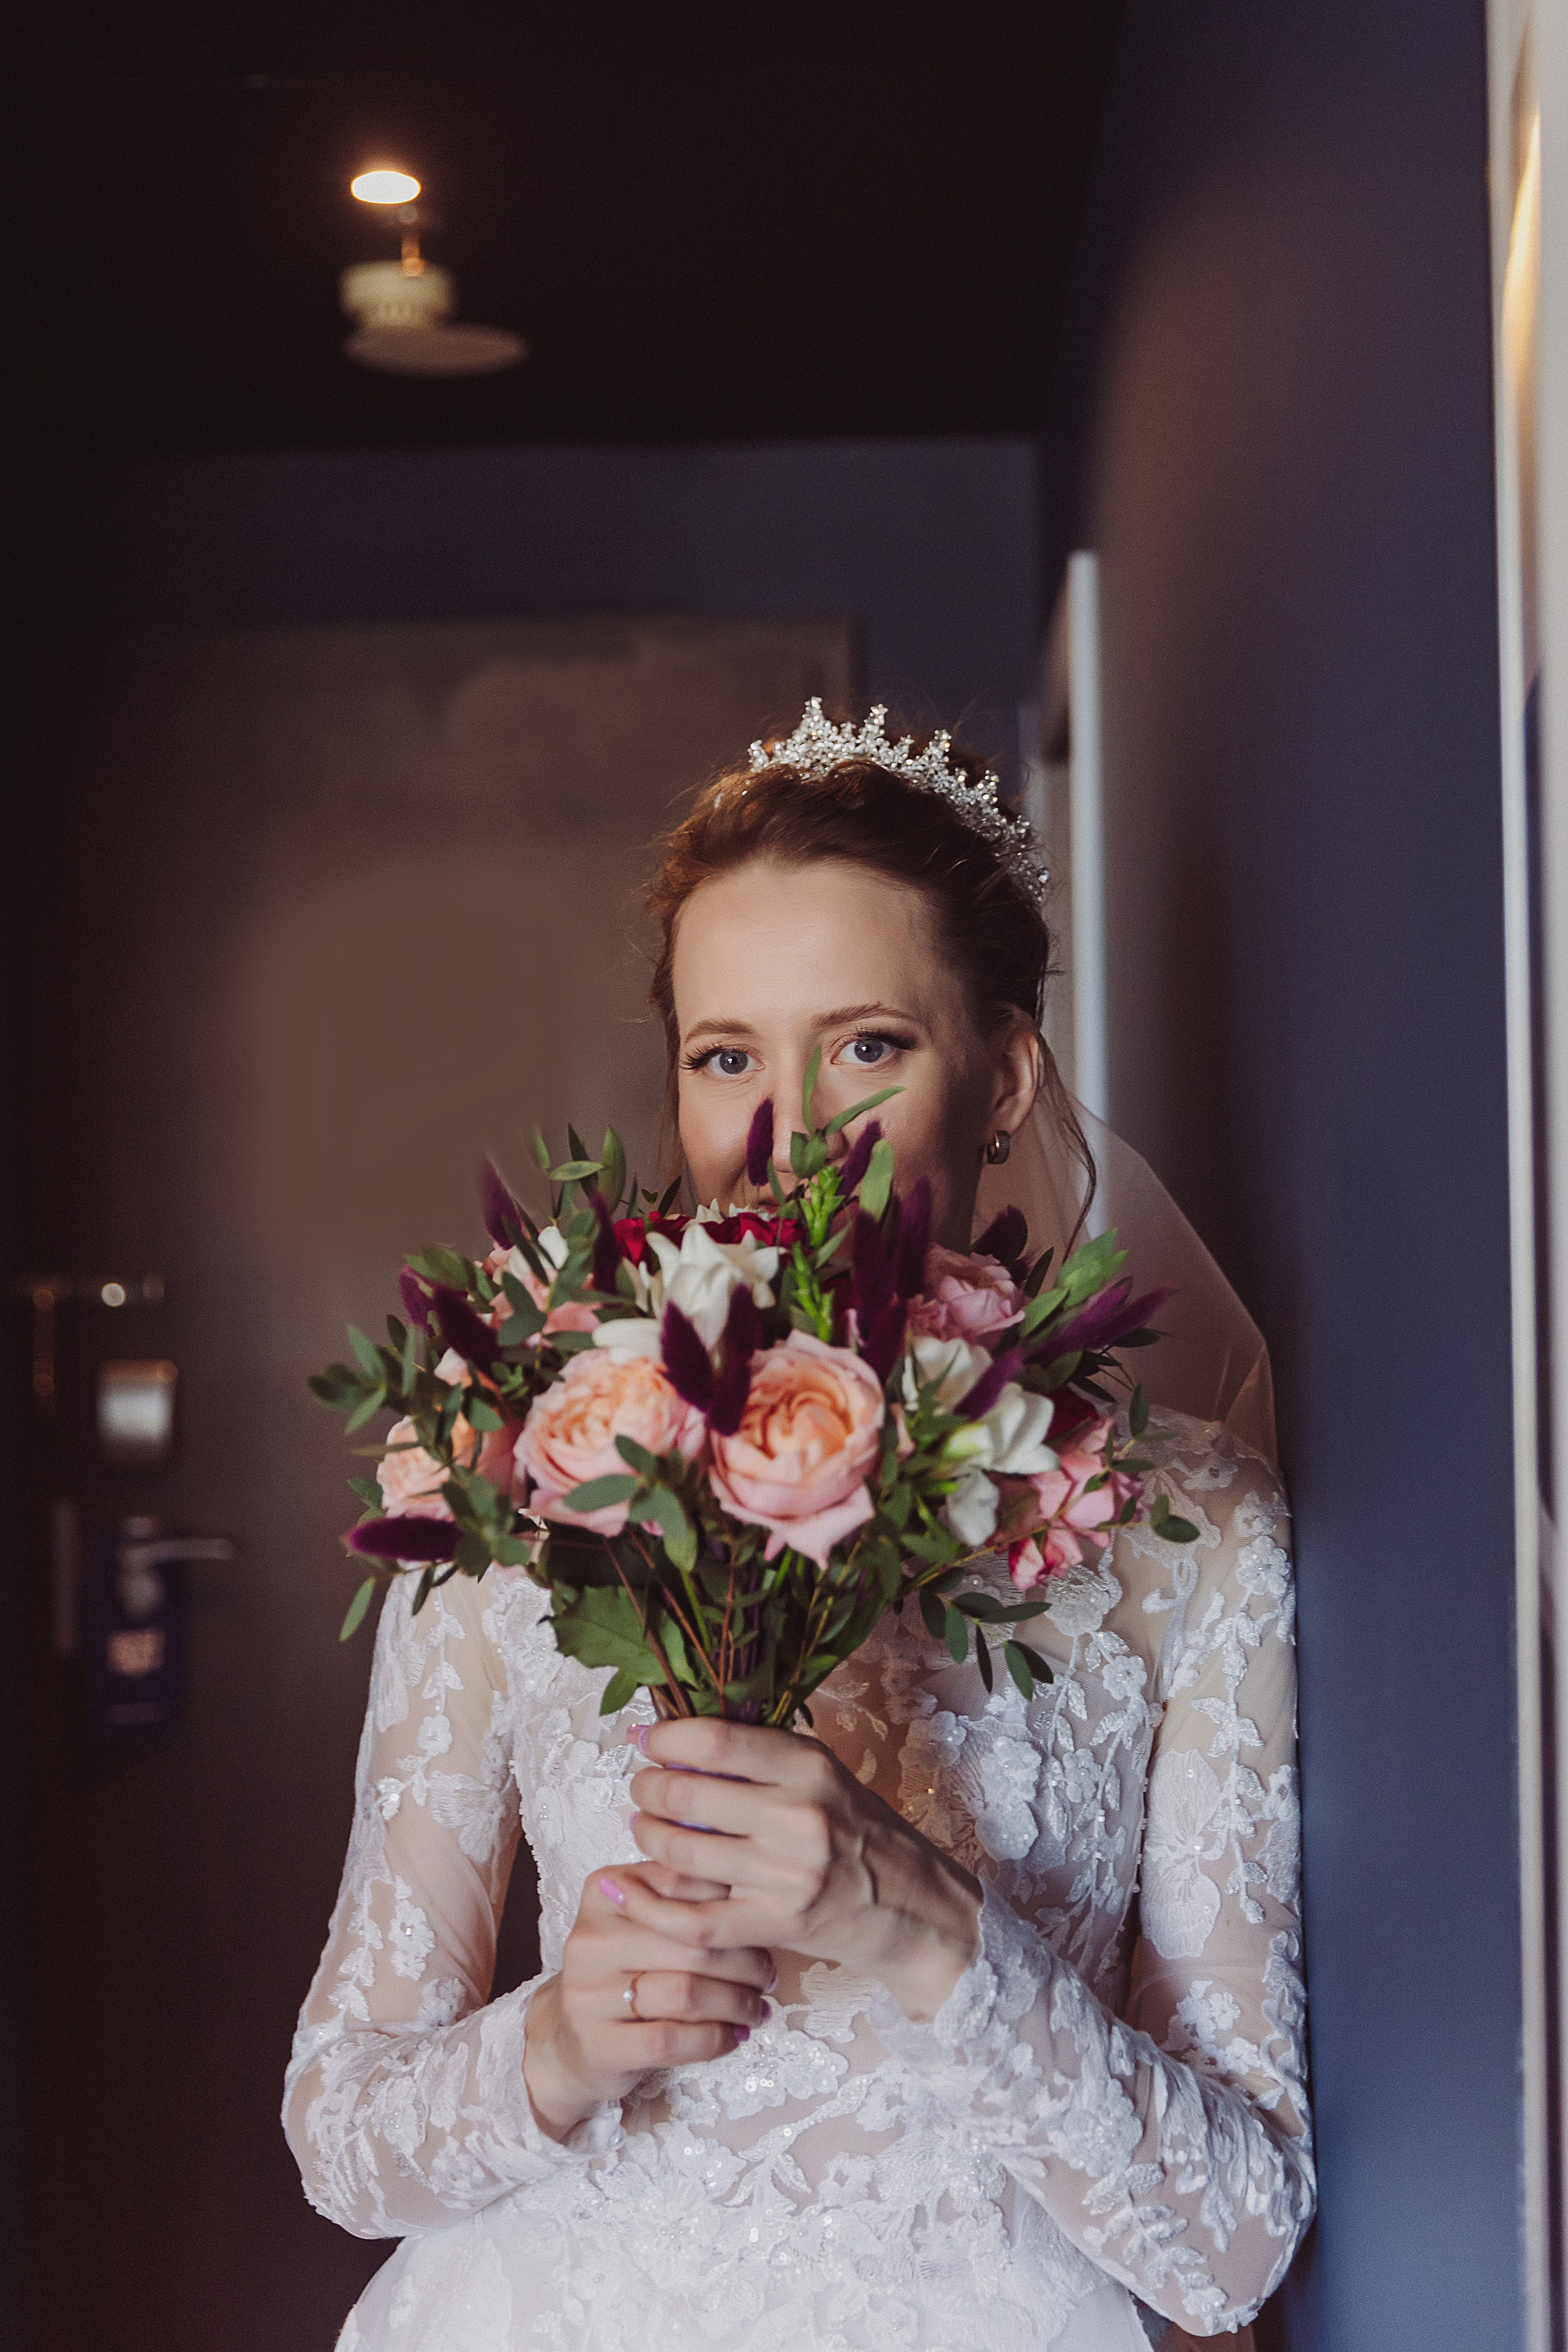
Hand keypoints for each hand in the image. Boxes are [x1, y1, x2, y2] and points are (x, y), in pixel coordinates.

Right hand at [521, 1863, 775, 2141]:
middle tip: (768, 1976)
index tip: (762, 1924)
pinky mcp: (596, 2045)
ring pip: (685, 1993)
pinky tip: (732, 2038)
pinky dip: (713, 2040)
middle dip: (743, 1962)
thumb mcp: (641, 1922)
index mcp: (603, 1891)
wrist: (569, 2039)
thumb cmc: (624, 1971)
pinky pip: (670, 2040)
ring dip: (735, 2003)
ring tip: (757, 2009)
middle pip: (690, 1942)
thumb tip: (753, 1884)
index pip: (681, 1884)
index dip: (731, 1905)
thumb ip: (682, 1897)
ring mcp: (587, 1994)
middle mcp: (590, 1938)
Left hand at [618, 1719, 981, 2021]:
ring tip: (647, 1828)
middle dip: (647, 1789)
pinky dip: (649, 1904)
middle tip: (644, 1788)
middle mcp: (797, 1816)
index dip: (665, 1738)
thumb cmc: (860, 1832)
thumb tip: (684, 1735)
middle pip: (685, 1796)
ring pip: (680, 1853)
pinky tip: (627, 1885)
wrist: (912, 1907)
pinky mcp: (774, 1924)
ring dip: (646, 1837)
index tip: (648, 1740)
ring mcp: (784, 1875)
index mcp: (809, 1767)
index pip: (715, 1742)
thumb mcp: (825, 1775)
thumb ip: (764, 1757)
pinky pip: (691, 1920)